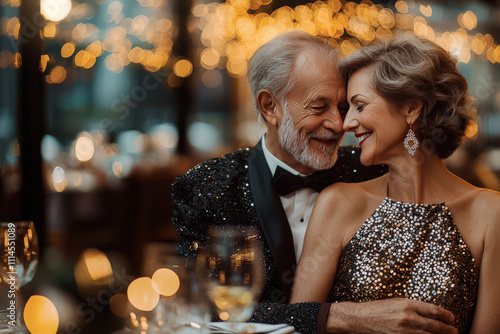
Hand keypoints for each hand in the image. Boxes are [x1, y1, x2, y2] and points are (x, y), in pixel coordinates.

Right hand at [327, 298, 457, 333]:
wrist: (360, 318)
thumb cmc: (377, 308)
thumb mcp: (396, 302)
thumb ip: (412, 307)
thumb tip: (429, 312)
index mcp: (407, 304)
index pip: (433, 310)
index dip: (446, 315)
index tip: (452, 317)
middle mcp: (407, 317)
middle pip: (434, 325)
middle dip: (447, 329)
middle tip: (454, 330)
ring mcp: (404, 330)